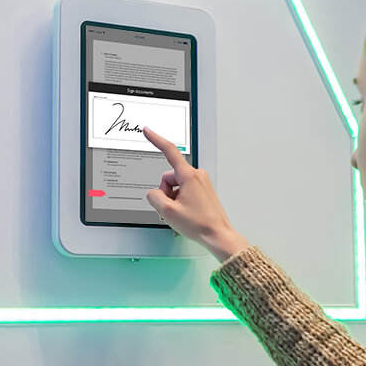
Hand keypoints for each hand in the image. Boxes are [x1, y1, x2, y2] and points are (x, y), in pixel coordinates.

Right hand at [142, 126, 248, 262]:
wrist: (218, 235)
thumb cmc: (200, 224)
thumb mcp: (167, 212)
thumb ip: (154, 197)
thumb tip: (154, 193)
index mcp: (189, 176)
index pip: (170, 151)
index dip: (156, 139)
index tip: (148, 131)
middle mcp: (197, 175)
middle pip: (169, 177)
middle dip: (166, 192)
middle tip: (172, 209)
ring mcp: (201, 182)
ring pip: (176, 184)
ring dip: (173, 198)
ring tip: (181, 212)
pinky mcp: (203, 189)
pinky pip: (184, 189)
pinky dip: (180, 200)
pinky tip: (186, 212)